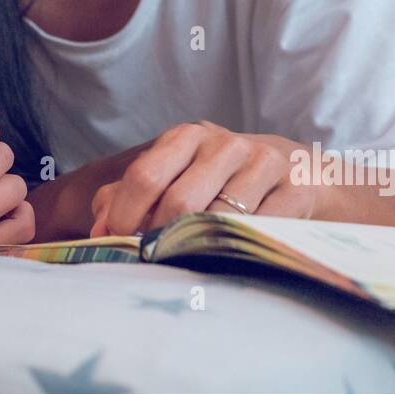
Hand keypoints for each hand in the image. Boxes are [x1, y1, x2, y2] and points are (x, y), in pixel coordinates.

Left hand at [89, 120, 319, 237]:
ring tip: (192, 256)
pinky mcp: (295, 189)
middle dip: (161, 237)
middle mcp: (225, 144)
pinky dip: (239, 246)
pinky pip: (260, 229)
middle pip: (179, 201)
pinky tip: (232, 251)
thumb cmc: (219, 178)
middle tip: (155, 256)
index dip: (126, 216)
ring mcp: (263, 163)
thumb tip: (98, 230)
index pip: (145, 175)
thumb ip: (127, 197)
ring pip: (219, 219)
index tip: (119, 242)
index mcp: (186, 137)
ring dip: (199, 246)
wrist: (296, 170)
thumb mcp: (174, 174)